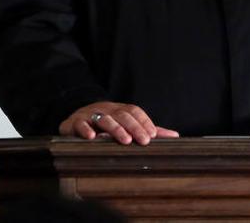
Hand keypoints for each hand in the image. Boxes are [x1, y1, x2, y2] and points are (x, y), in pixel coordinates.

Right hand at [59, 102, 179, 145]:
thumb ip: (148, 130)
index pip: (134, 111)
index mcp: (119, 109)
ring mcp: (89, 115)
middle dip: (133, 127)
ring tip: (124, 140)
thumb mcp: (127, 124)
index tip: (152, 135)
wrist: (75, 117)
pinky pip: (79, 124)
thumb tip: (175, 136)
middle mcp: (106, 110)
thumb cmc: (106, 124)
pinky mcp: (74, 123)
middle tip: (143, 140)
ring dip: (114, 128)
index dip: (143, 122)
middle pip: (121, 114)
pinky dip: (85, 129)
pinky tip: (92, 137)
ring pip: (103, 119)